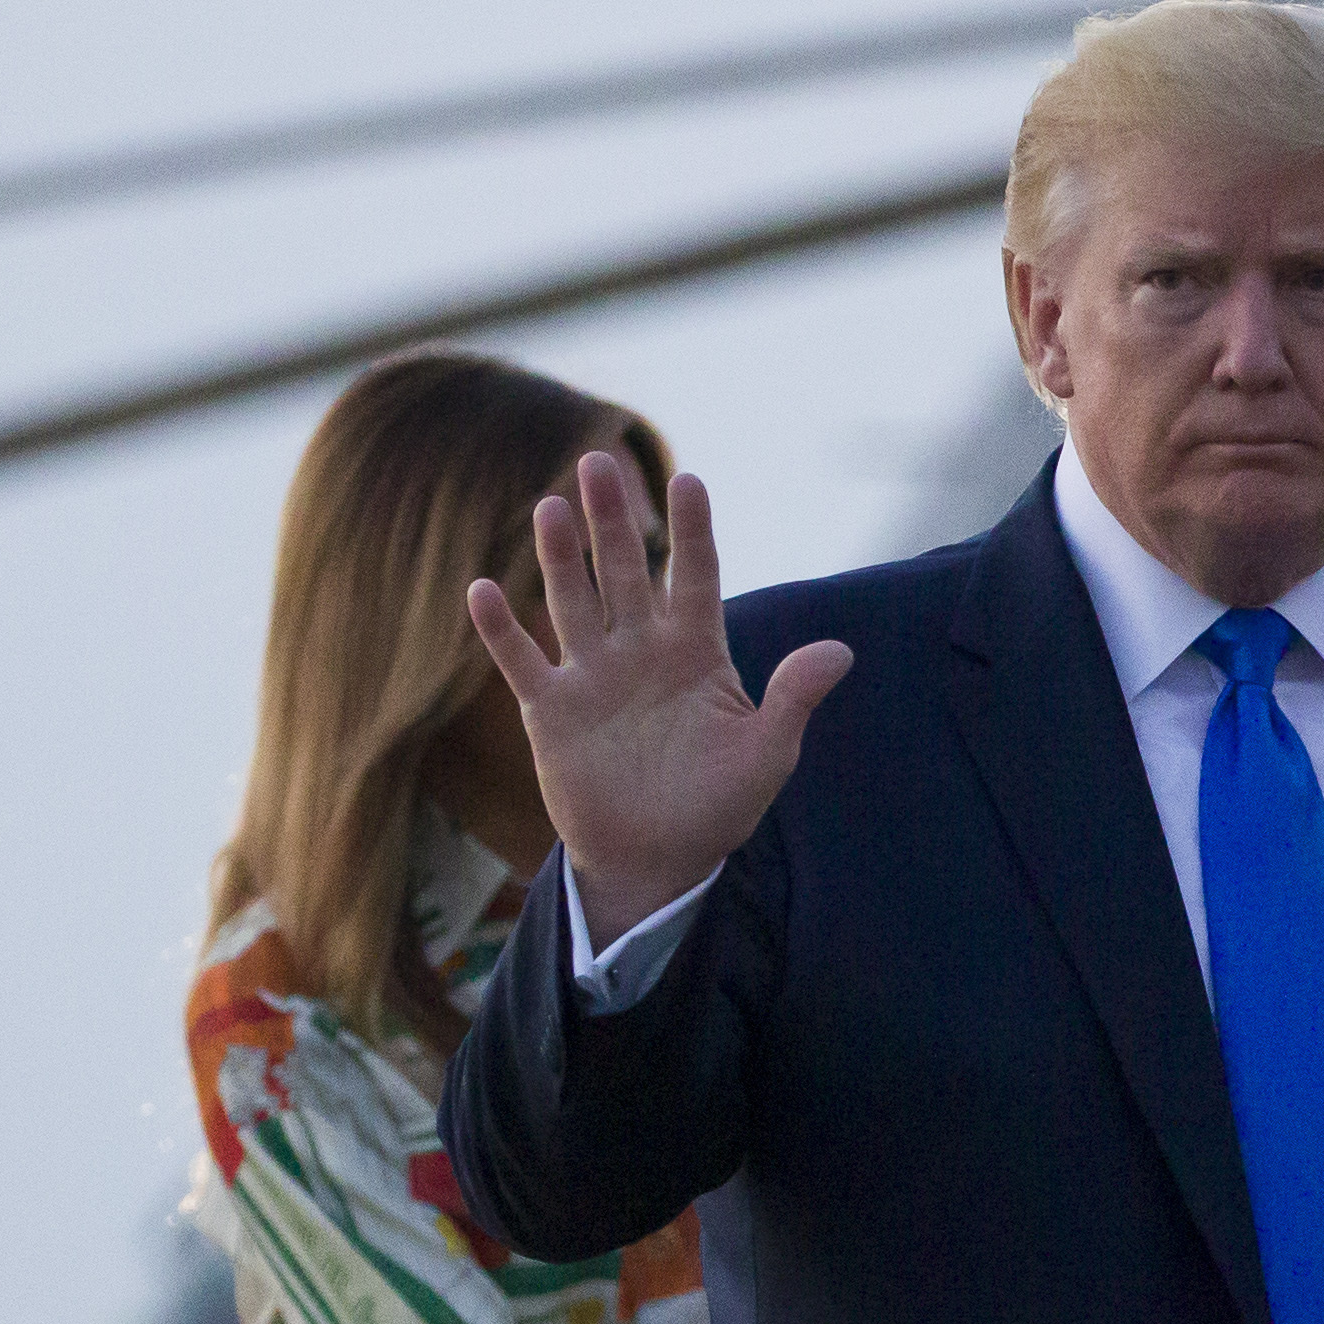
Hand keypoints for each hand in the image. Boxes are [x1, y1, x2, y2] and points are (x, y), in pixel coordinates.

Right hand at [464, 451, 850, 945]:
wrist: (658, 862)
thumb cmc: (718, 807)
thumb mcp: (766, 756)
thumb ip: (793, 700)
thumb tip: (840, 651)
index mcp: (696, 652)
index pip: (694, 576)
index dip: (691, 531)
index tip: (689, 483)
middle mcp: (640, 651)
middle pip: (624, 572)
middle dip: (612, 520)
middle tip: (599, 461)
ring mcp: (593, 676)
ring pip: (572, 601)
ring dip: (560, 557)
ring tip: (551, 506)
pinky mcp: (551, 711)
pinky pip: (522, 661)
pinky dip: (501, 630)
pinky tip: (482, 589)